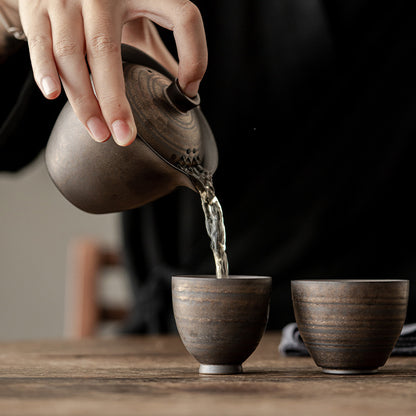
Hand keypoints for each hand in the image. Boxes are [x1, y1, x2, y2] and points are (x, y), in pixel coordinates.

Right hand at [16, 0, 206, 145]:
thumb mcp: (144, 9)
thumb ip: (161, 46)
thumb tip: (186, 91)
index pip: (182, 18)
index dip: (194, 54)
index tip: (187, 91)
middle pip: (105, 49)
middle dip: (114, 100)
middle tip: (124, 137)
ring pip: (69, 53)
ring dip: (83, 99)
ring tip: (98, 131)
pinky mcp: (36, 6)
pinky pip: (39, 43)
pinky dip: (44, 70)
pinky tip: (53, 93)